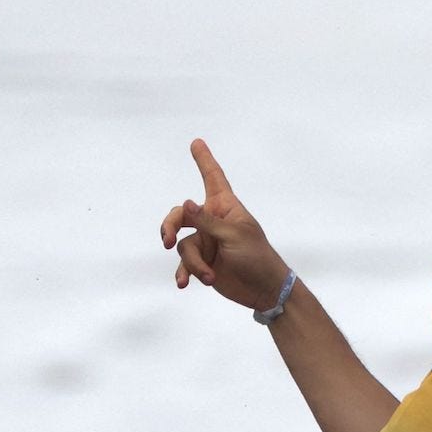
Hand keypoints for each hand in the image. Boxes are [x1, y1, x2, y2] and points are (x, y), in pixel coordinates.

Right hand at [160, 139, 292, 311]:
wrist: (263, 290)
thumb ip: (206, 221)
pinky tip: (184, 284)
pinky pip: (184, 264)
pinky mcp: (202, 262)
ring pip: (183, 245)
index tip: (196, 142)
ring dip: (193, 263)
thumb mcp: (233, 236)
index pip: (213, 178)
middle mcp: (212, 221)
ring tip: (209, 276)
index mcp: (225, 207)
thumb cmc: (256, 257)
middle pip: (181, 215)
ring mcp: (206, 242)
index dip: (205, 160)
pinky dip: (184, 273)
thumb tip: (185, 203)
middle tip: (167, 241)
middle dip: (170, 226)